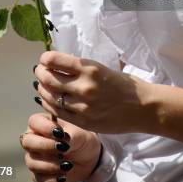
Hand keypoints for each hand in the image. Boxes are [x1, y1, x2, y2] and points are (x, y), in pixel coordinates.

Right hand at [20, 112, 100, 181]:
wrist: (87, 158)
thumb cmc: (81, 139)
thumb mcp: (80, 134)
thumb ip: (71, 136)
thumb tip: (63, 144)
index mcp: (43, 123)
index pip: (34, 121)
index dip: (45, 127)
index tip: (60, 134)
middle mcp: (34, 139)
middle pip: (27, 142)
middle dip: (44, 146)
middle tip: (62, 149)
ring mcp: (34, 157)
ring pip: (32, 162)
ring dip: (50, 165)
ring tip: (68, 164)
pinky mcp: (38, 175)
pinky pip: (38, 178)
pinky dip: (52, 179)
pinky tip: (63, 176)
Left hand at [34, 51, 152, 134]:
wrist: (143, 107)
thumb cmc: (126, 85)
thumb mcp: (103, 69)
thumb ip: (82, 68)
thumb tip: (60, 65)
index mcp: (91, 69)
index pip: (56, 61)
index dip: (46, 59)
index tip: (44, 59)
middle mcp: (84, 87)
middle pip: (49, 79)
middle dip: (40, 73)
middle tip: (39, 71)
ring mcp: (83, 107)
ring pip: (50, 97)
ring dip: (42, 89)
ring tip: (42, 85)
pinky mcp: (83, 122)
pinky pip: (58, 113)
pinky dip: (49, 105)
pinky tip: (48, 100)